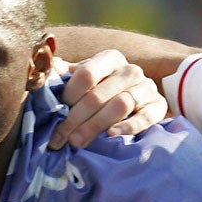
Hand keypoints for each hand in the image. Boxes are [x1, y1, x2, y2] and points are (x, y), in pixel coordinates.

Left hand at [48, 48, 167, 149]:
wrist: (138, 98)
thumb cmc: (103, 90)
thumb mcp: (83, 79)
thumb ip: (63, 74)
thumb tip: (43, 67)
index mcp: (109, 59)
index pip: (87, 73)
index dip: (69, 94)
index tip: (55, 112)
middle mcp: (130, 70)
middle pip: (99, 95)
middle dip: (75, 119)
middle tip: (59, 138)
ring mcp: (147, 87)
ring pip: (120, 105)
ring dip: (95, 126)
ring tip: (77, 142)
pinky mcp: (159, 106)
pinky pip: (145, 117)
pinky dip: (128, 127)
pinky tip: (111, 136)